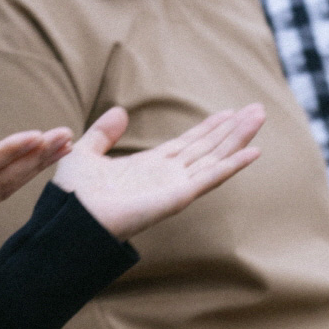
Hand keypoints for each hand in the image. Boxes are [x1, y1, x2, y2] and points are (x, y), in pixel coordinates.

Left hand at [53, 105, 264, 239]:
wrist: (70, 218)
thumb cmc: (72, 196)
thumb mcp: (85, 153)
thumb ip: (102, 133)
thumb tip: (120, 111)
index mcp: (149, 167)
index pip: (188, 144)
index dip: (208, 128)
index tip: (228, 112)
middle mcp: (167, 177)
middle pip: (208, 148)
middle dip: (232, 129)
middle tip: (257, 109)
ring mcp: (175, 187)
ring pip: (215, 158)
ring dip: (238, 138)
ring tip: (259, 117)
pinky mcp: (177, 197)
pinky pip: (210, 178)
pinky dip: (233, 165)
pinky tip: (253, 152)